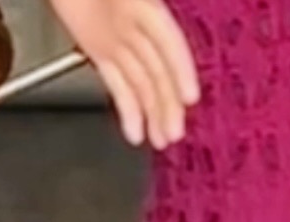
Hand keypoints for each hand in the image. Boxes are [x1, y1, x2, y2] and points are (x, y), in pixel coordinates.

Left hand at [48, 0, 198, 147]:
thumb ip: (142, 5)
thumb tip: (156, 28)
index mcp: (141, 2)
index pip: (168, 38)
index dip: (180, 67)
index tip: (190, 96)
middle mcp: (134, 22)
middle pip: (157, 68)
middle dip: (168, 101)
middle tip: (175, 132)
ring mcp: (118, 38)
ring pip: (142, 81)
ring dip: (153, 113)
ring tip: (162, 140)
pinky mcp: (99, 49)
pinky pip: (118, 84)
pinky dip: (127, 110)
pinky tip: (135, 133)